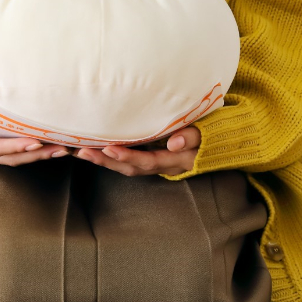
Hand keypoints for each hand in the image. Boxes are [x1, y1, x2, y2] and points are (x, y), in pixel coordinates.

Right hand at [0, 98, 69, 164]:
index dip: (13, 146)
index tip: (35, 141)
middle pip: (8, 158)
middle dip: (35, 154)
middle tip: (61, 148)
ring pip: (11, 158)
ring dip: (36, 156)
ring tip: (61, 149)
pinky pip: (9, 154)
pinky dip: (28, 151)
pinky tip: (45, 145)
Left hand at [74, 126, 200, 176]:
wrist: (219, 142)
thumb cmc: (211, 133)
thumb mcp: (207, 134)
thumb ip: (192, 136)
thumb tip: (174, 142)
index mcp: (176, 160)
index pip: (149, 161)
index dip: (129, 157)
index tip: (110, 149)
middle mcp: (163, 165)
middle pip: (132, 169)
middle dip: (108, 162)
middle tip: (85, 151)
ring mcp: (156, 163)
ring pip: (127, 167)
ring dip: (104, 161)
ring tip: (82, 151)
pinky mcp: (150, 157)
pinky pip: (128, 161)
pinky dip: (110, 157)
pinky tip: (93, 149)